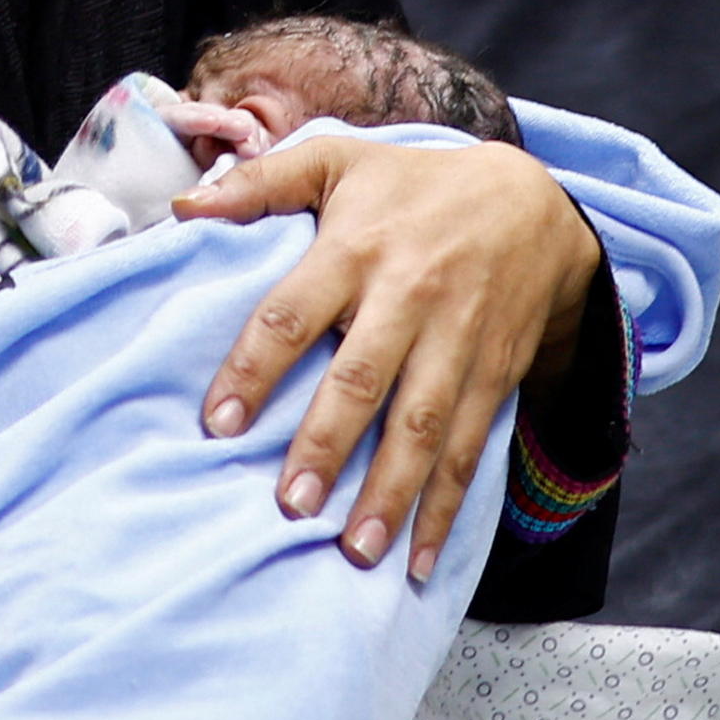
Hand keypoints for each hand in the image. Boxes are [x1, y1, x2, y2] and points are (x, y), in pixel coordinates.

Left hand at [176, 135, 601, 585]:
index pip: (294, 311)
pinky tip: (422, 559)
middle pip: (363, 377)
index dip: (255, 368)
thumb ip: (261, 182)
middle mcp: (408, 296)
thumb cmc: (414, 185)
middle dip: (329, 444)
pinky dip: (446, 506)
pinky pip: (469, 446)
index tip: (217, 424)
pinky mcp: (493, 373)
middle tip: (292, 505)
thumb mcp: (339, 160)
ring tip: (356, 550)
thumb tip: (185, 207)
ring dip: (391, 491)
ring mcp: (456, 339)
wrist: (534, 202)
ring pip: (423, 423)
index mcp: (356, 246)